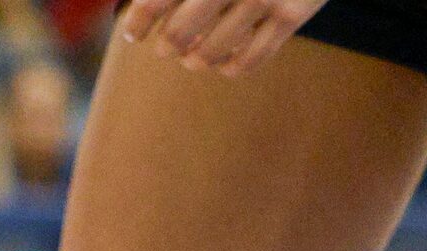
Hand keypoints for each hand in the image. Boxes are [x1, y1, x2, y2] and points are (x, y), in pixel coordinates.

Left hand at [116, 0, 322, 74]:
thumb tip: (137, 4)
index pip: (156, 0)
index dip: (137, 22)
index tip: (132, 33)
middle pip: (178, 35)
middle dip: (166, 46)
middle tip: (166, 47)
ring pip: (210, 53)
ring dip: (195, 61)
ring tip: (193, 57)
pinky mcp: (294, 15)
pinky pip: (250, 61)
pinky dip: (230, 67)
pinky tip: (226, 60)